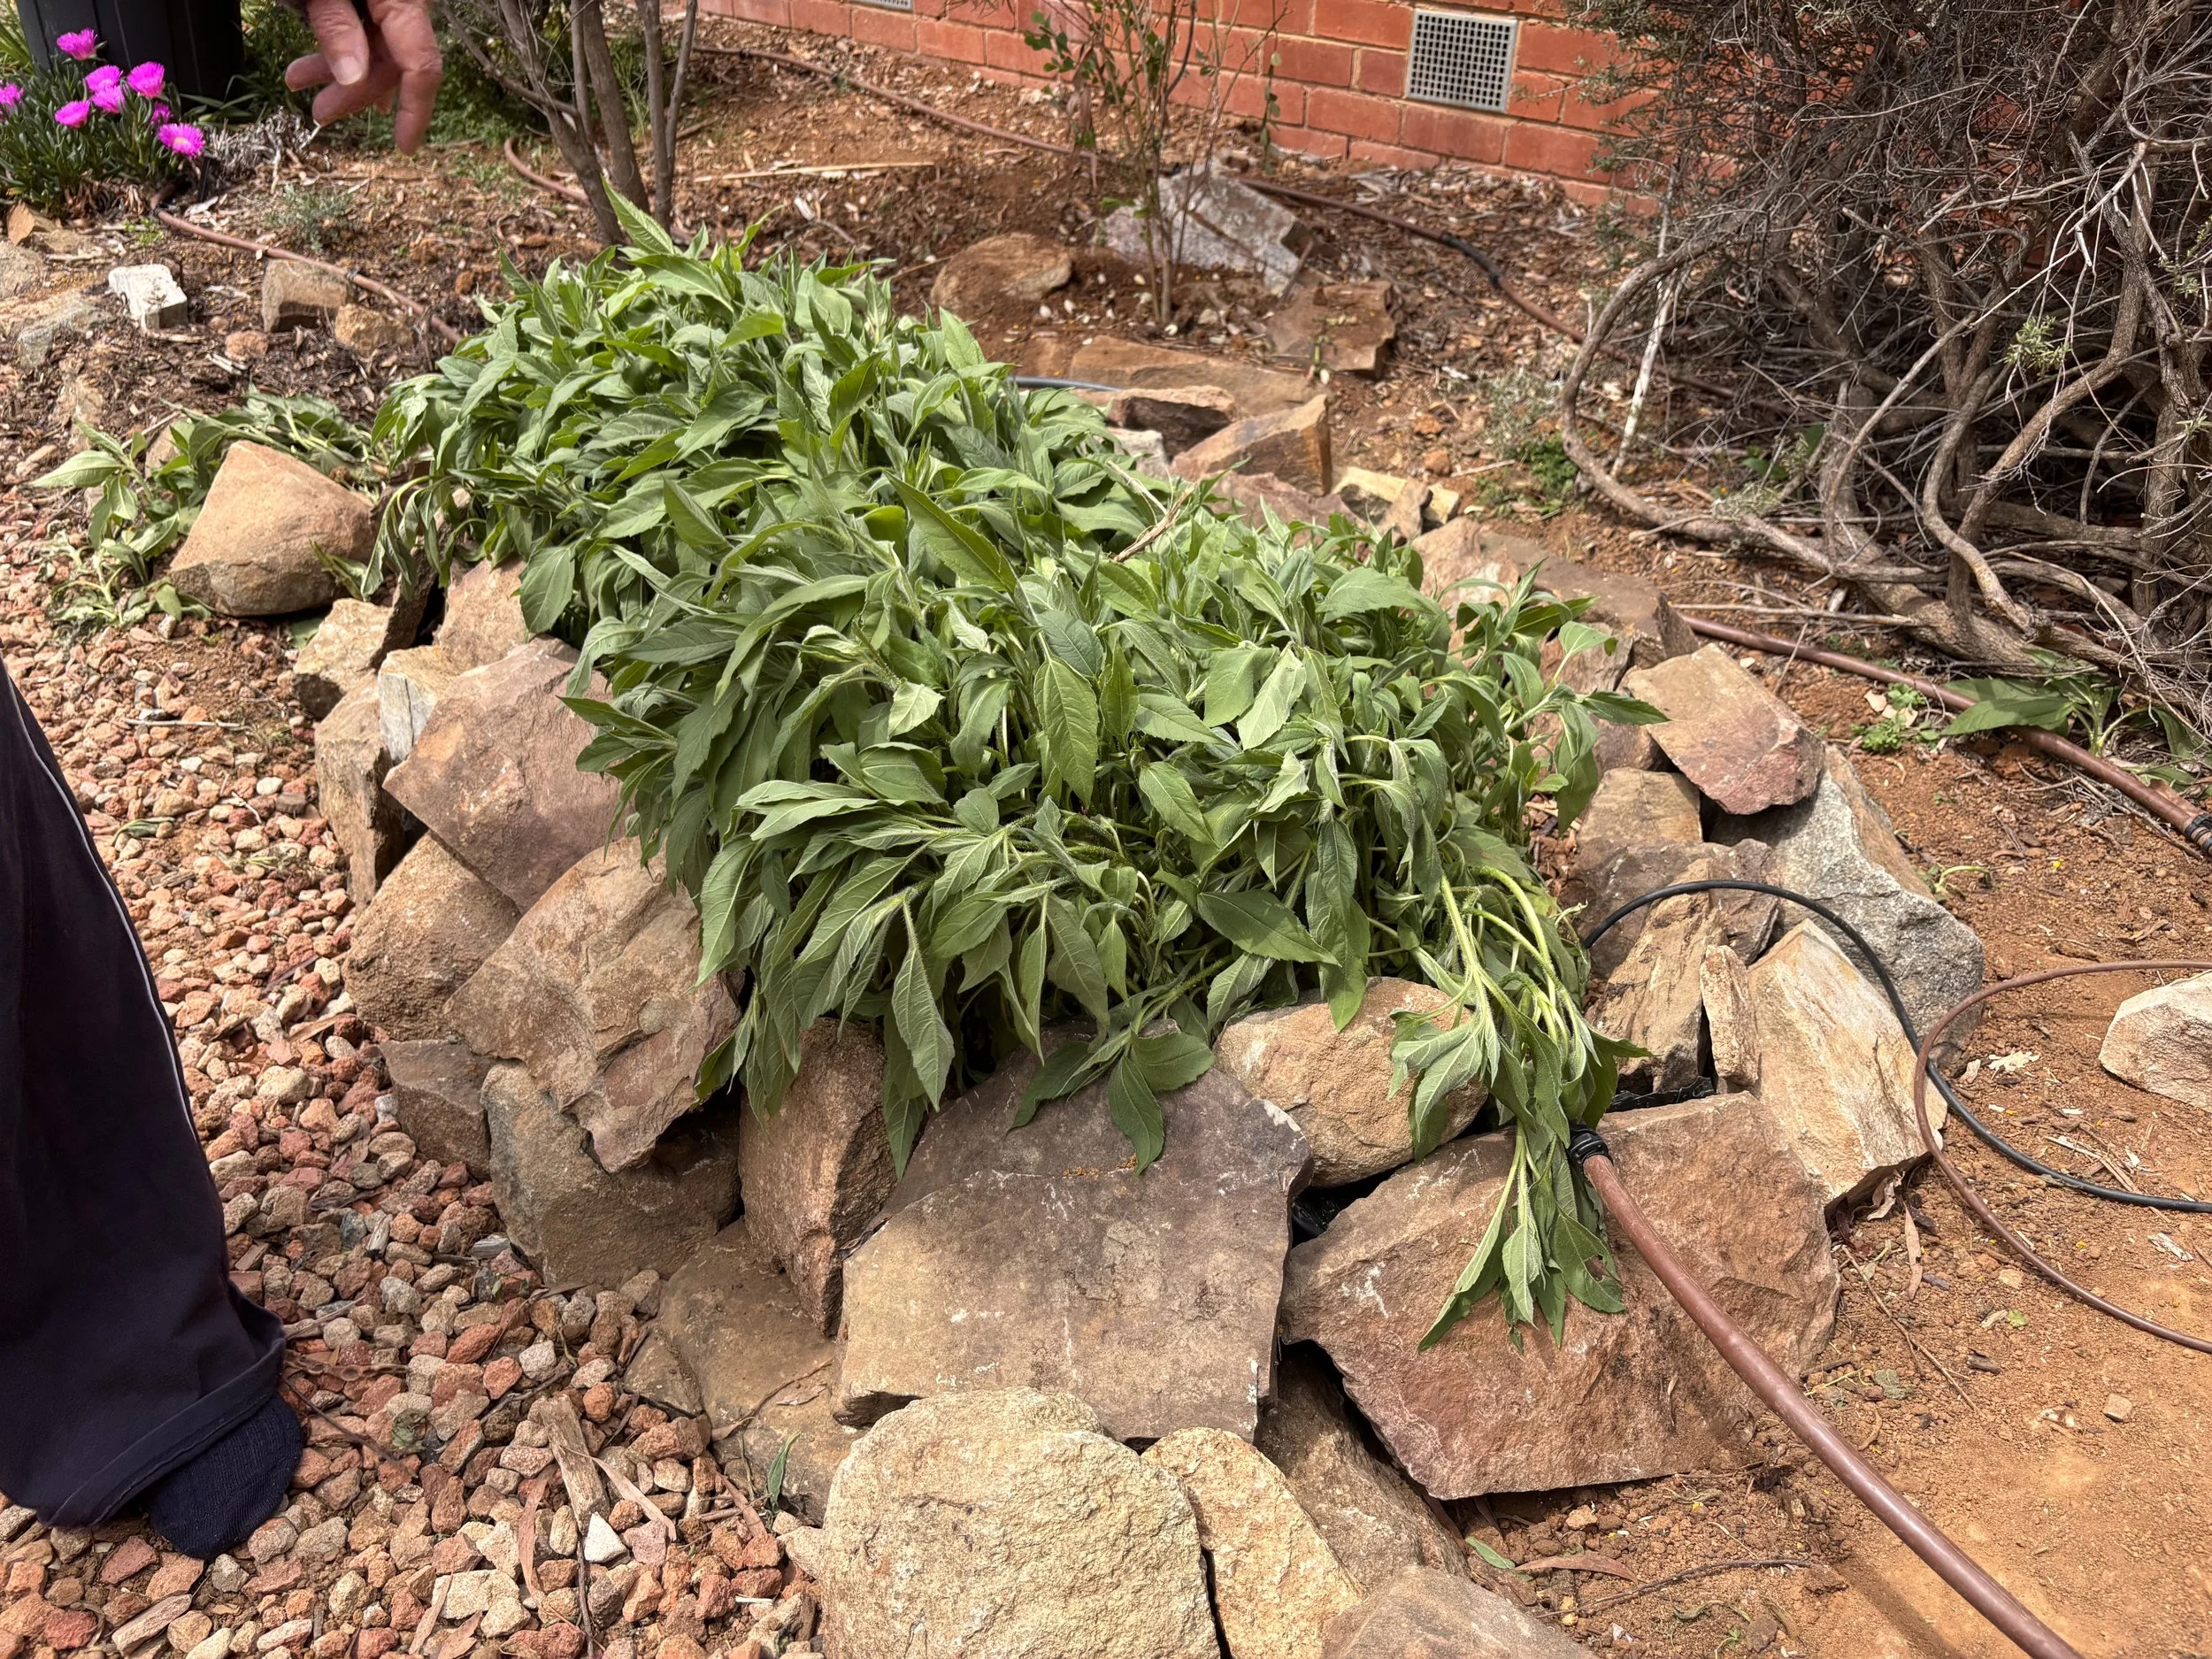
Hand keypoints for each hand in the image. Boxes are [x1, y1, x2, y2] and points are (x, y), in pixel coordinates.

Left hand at [285, 0, 443, 153]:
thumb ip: (336, 27)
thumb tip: (353, 79)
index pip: (421, 66)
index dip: (415, 111)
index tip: (403, 146)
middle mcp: (406, 3)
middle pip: (394, 62)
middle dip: (354, 91)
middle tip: (319, 113)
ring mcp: (391, 0)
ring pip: (378, 49)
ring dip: (340, 71)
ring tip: (296, 80)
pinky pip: (371, 32)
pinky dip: (348, 49)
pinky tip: (326, 65)